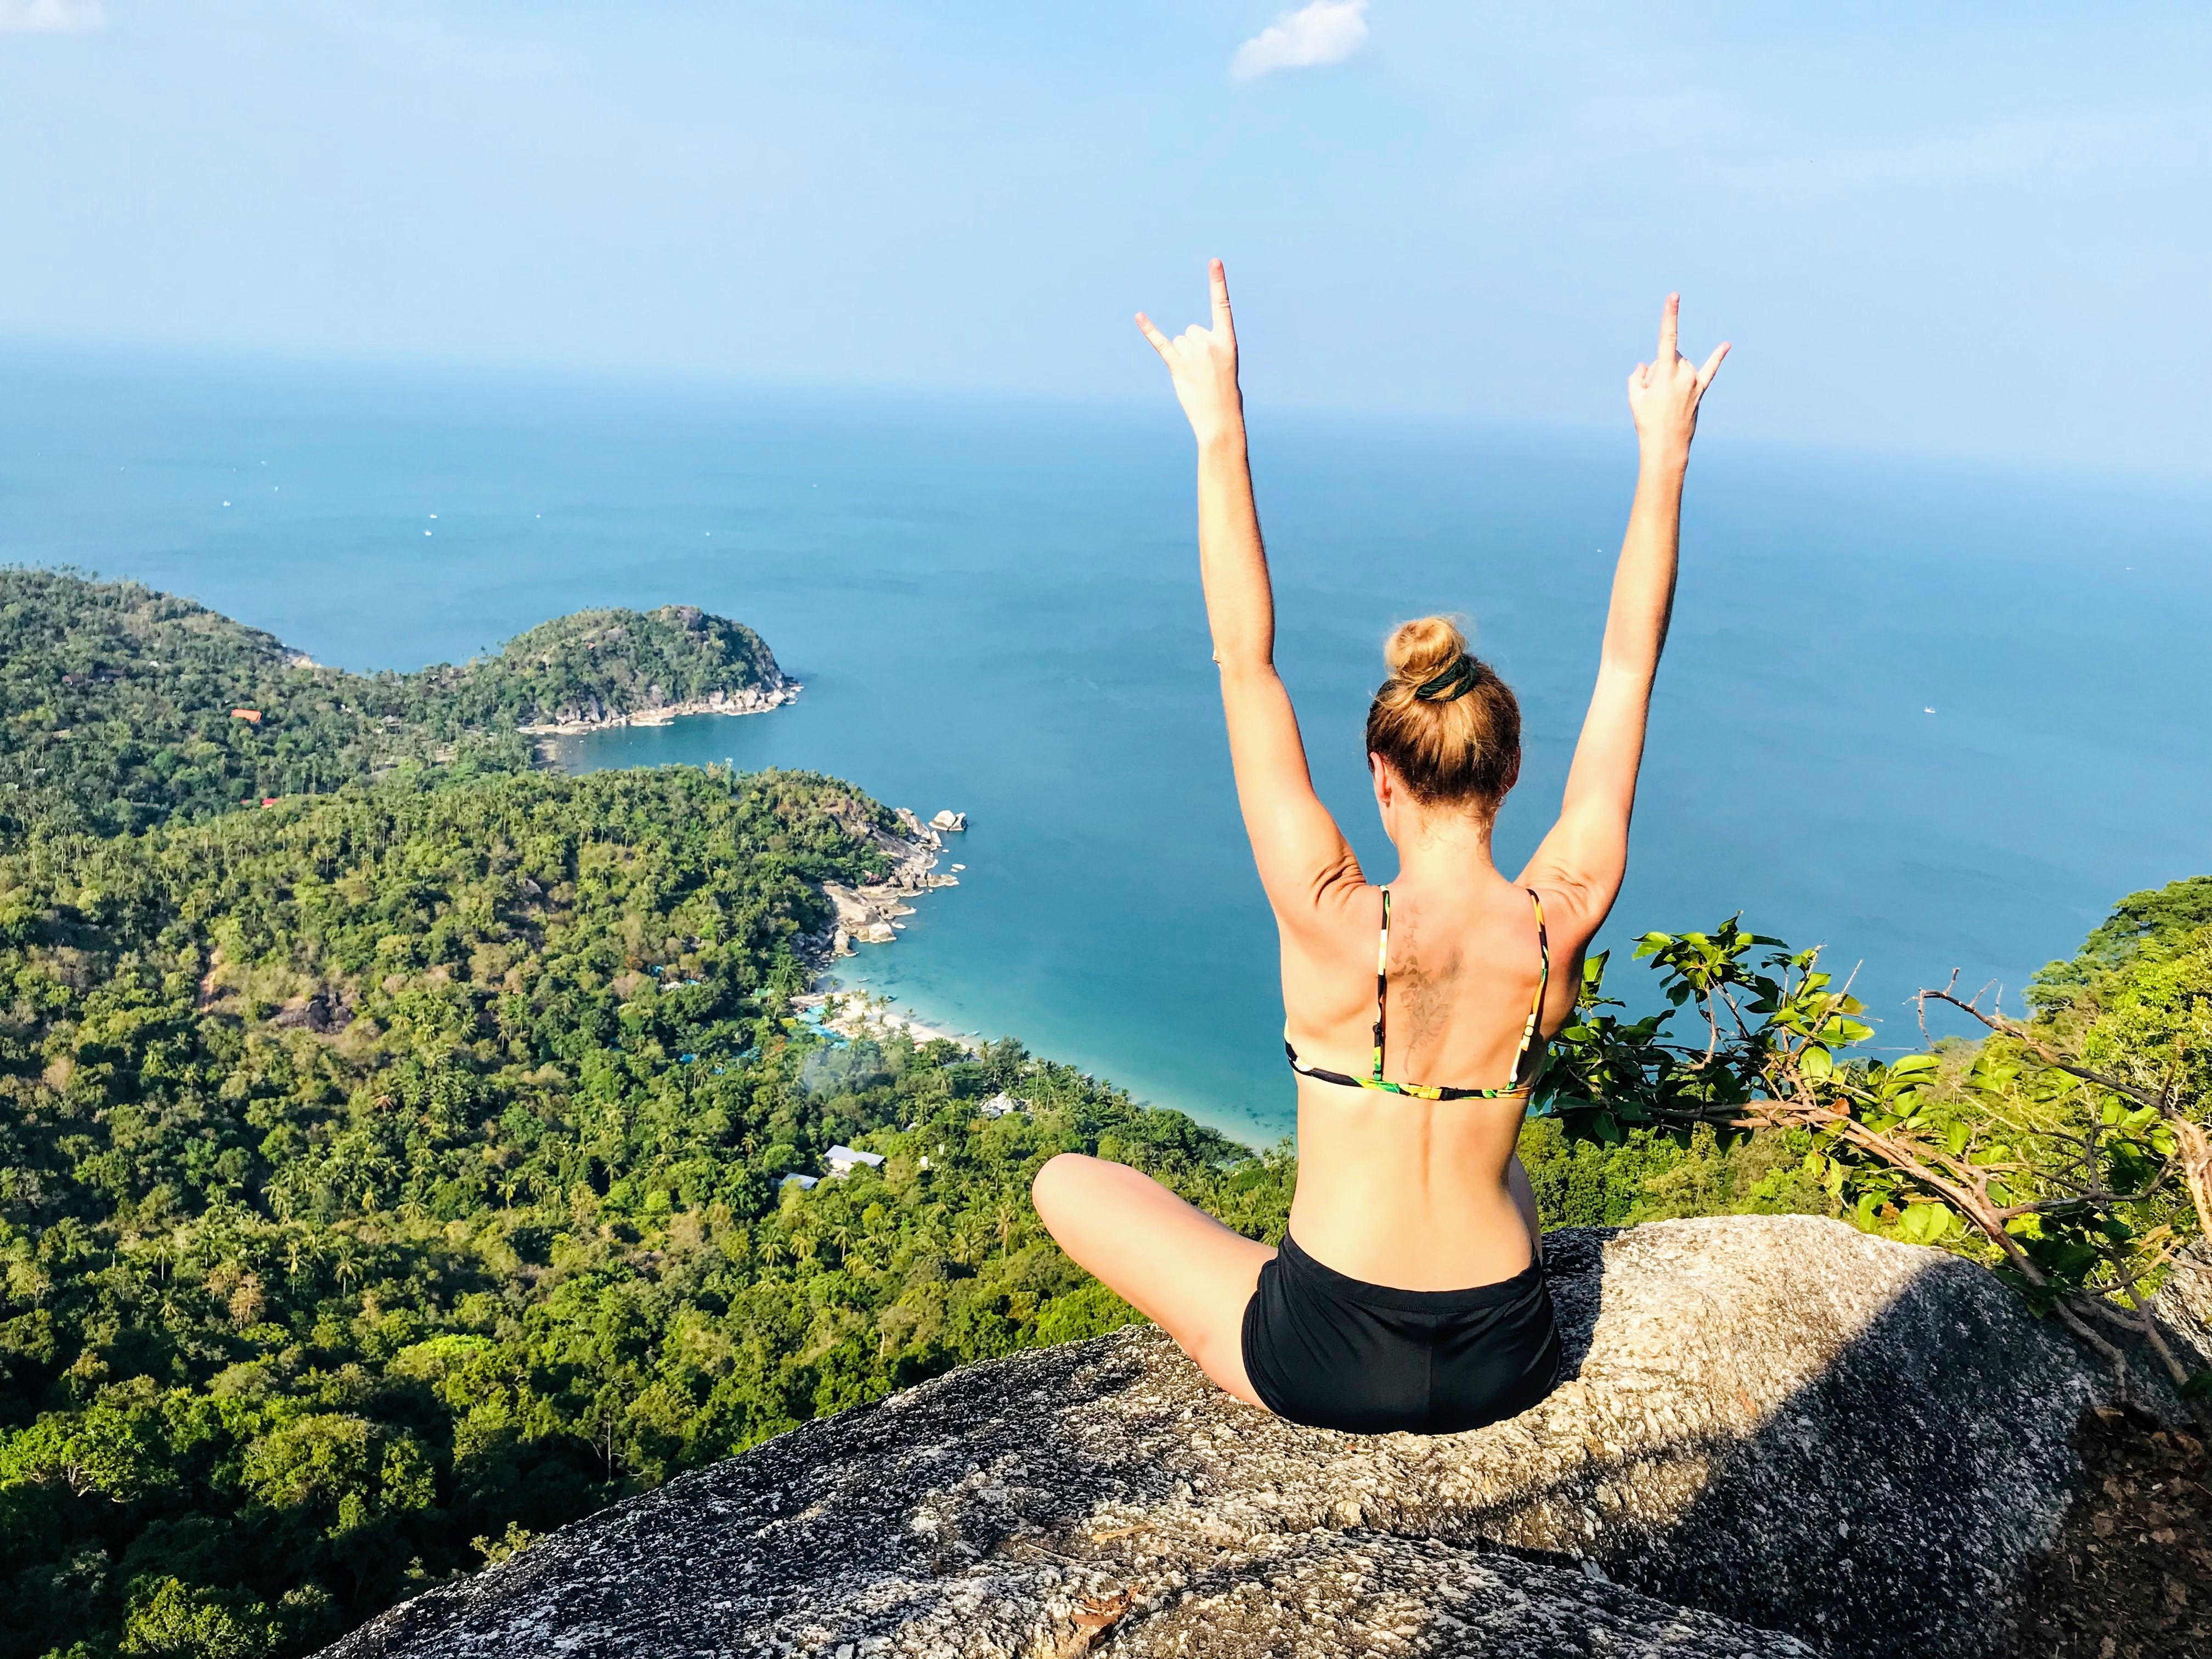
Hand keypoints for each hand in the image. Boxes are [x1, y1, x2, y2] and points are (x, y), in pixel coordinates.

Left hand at [1137, 259, 1243, 447]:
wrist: (1220, 417)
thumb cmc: (1223, 392)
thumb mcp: (1225, 363)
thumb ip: (1210, 346)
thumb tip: (1184, 341)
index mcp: (1226, 340)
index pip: (1222, 305)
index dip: (1218, 282)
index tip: (1214, 261)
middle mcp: (1209, 342)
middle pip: (1191, 331)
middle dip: (1194, 350)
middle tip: (1204, 371)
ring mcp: (1193, 353)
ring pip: (1179, 341)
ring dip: (1183, 358)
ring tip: (1195, 376)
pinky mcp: (1177, 365)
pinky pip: (1161, 343)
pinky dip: (1149, 330)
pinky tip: (1139, 316)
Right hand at [1628, 294, 1727, 463]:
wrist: (1667, 446)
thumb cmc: (1648, 422)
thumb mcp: (1635, 397)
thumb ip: (1638, 377)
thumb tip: (1646, 367)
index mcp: (1665, 373)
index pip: (1667, 338)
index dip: (1670, 316)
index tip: (1674, 296)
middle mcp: (1683, 373)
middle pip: (1668, 356)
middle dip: (1658, 368)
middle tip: (1653, 395)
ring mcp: (1694, 381)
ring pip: (1680, 364)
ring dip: (1670, 375)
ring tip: (1665, 400)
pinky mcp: (1700, 390)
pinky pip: (1710, 370)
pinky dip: (1718, 356)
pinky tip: (1727, 344)